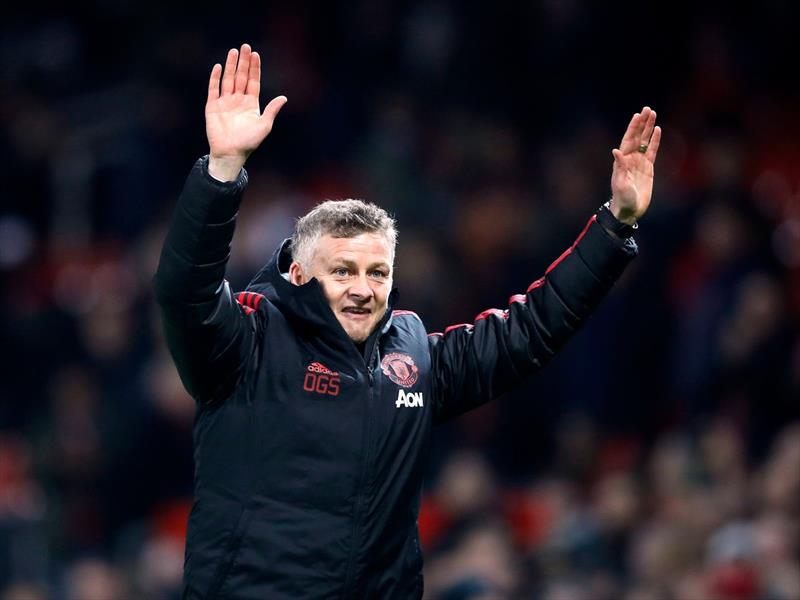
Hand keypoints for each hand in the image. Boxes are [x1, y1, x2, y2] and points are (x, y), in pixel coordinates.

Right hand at [205, 44, 286, 180]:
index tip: (256, 55)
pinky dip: (215, 78)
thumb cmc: (249, 142)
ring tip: (233, 51)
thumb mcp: (264, 126)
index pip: (253, 81)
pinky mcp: (212, 106)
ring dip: (231, 66)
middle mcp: (238, 100)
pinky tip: (219, 67)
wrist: (230, 153)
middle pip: (241, 77)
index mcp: (251, 104)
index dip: (254, 68)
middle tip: (246, 46)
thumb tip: (284, 98)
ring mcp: (225, 102)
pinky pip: (213, 89)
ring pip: (228, 79)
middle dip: (243, 62)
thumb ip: (272, 110)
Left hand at [609, 106, 661, 223]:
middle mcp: (630, 159)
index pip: (628, 140)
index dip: (633, 128)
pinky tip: (658, 130)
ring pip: (645, 141)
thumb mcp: (620, 183)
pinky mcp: (648, 168)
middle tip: (648, 109)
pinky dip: (654, 141)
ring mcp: (639, 162)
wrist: (630, 210)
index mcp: (622, 161)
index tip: (638, 115)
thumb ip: (620, 167)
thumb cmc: (622, 198)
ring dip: (648, 128)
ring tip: (653, 114)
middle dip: (642, 123)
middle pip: (637, 137)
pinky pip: (652, 151)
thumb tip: (616, 150)